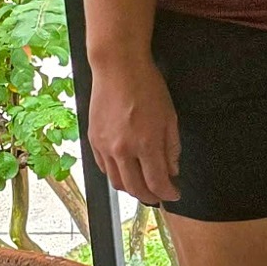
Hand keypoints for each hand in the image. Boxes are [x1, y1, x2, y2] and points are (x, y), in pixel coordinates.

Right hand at [88, 58, 180, 203]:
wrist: (118, 68)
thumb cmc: (148, 87)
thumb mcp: (170, 116)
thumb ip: (171, 148)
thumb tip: (172, 171)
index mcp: (146, 143)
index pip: (156, 182)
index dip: (167, 193)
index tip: (174, 195)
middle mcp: (122, 150)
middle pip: (134, 188)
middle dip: (150, 197)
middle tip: (160, 196)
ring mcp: (104, 147)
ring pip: (116, 182)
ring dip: (131, 189)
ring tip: (144, 186)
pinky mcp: (92, 141)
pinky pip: (104, 168)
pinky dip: (116, 175)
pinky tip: (127, 171)